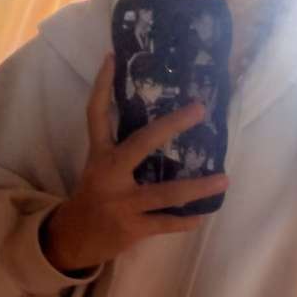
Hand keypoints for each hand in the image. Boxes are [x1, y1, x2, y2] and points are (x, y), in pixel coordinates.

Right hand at [43, 54, 229, 271]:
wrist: (72, 240)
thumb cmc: (95, 198)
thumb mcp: (99, 169)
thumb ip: (122, 152)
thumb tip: (162, 128)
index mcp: (100, 155)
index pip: (95, 114)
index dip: (102, 85)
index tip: (112, 57)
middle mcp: (109, 174)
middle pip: (141, 144)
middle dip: (171, 125)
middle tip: (199, 108)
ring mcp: (121, 203)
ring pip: (166, 192)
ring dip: (198, 187)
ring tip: (224, 179)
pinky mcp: (132, 228)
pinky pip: (165, 223)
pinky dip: (186, 220)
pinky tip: (203, 214)